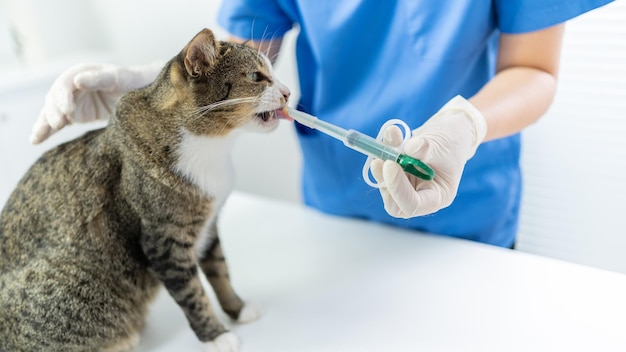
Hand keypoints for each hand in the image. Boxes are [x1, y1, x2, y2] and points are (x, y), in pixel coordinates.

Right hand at [30, 62, 162, 143]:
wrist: (141, 92)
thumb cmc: (131, 81)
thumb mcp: (119, 77)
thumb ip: (99, 78)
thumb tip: (77, 80)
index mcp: (81, 72)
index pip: (64, 84)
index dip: (63, 97)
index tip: (68, 110)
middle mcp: (72, 86)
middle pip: (54, 99)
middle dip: (53, 111)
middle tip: (59, 124)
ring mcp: (72, 101)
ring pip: (52, 112)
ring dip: (43, 123)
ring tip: (36, 137)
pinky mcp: (74, 115)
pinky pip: (58, 122)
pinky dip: (47, 130)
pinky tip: (35, 140)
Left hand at [370, 96, 486, 217]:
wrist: (449, 132)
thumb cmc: (451, 142)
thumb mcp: (442, 144)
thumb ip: (425, 148)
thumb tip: (409, 149)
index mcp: (437, 197)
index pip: (413, 205)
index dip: (397, 189)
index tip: (390, 165)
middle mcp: (420, 196)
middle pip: (393, 202)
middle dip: (384, 181)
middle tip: (380, 160)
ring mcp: (406, 187)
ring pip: (385, 184)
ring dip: (382, 163)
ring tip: (393, 137)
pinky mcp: (396, 175)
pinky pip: (383, 169)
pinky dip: (383, 151)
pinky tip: (392, 133)